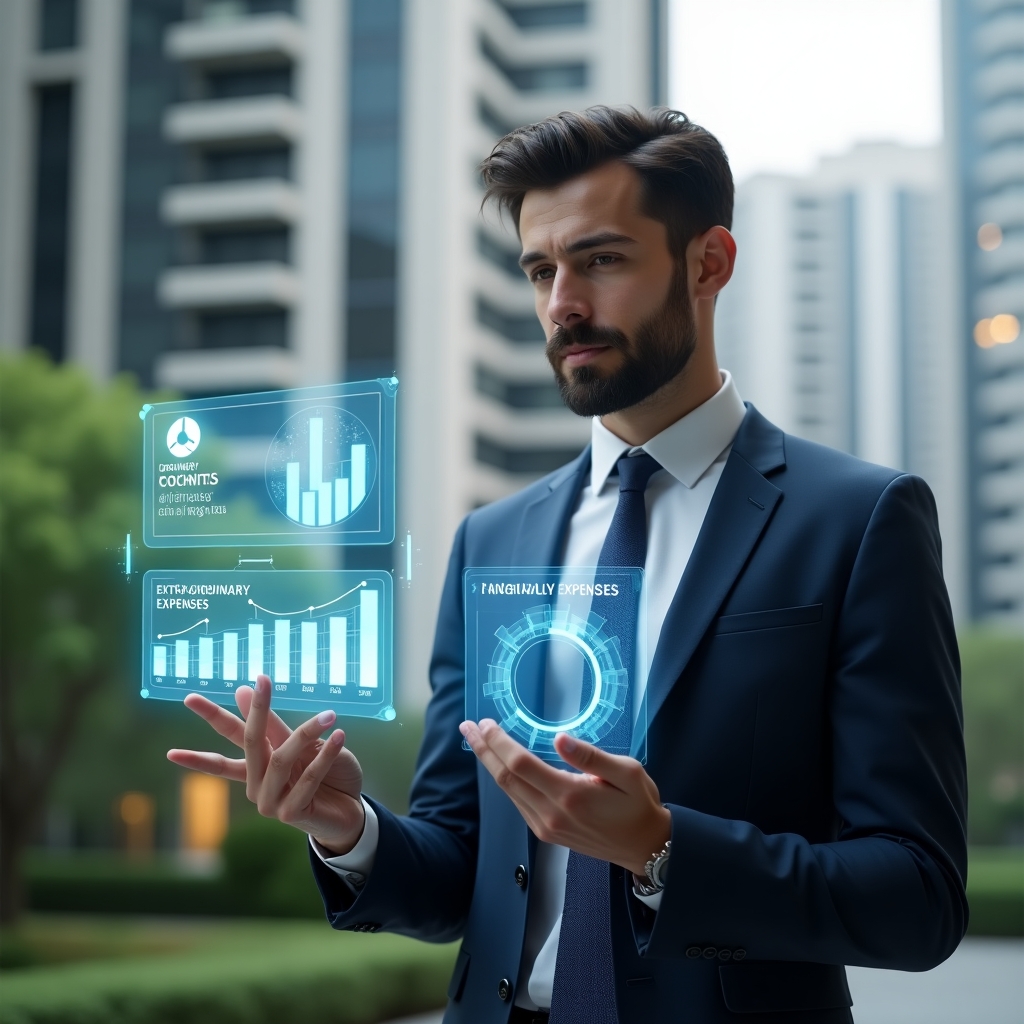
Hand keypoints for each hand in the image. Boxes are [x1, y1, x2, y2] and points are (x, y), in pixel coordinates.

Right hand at [167, 676, 365, 854]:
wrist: (351, 811)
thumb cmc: (327, 775)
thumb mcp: (304, 745)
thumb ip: (274, 725)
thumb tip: (241, 690)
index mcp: (256, 765)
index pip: (232, 735)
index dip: (212, 716)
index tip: (189, 698)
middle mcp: (256, 784)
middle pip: (250, 741)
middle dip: (254, 711)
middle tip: (260, 680)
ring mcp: (269, 802)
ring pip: (281, 758)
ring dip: (307, 733)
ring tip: (330, 714)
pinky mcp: (289, 815)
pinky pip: (308, 778)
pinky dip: (325, 755)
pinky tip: (339, 736)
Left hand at [459, 719, 670, 875]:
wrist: (644, 847)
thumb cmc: (639, 805)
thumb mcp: (627, 772)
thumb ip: (591, 756)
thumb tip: (560, 738)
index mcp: (570, 795)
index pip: (521, 764)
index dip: (499, 742)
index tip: (486, 723)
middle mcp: (551, 814)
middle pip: (505, 777)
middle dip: (483, 750)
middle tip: (467, 727)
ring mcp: (546, 826)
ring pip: (508, 791)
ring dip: (490, 764)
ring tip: (478, 741)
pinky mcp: (547, 833)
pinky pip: (518, 802)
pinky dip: (505, 780)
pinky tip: (501, 766)